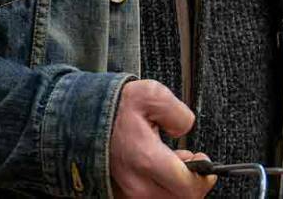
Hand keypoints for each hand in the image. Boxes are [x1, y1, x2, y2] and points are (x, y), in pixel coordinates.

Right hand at [110, 80, 214, 197]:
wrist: (78, 118)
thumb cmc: (112, 108)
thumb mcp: (150, 94)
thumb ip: (177, 112)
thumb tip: (185, 129)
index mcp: (146, 160)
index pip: (189, 188)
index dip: (204, 176)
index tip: (204, 160)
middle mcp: (136, 183)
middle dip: (193, 181)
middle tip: (190, 160)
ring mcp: (127, 191)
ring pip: (166, 198)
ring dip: (176, 184)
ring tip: (172, 161)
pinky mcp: (120, 192)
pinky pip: (150, 196)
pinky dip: (160, 186)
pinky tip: (157, 168)